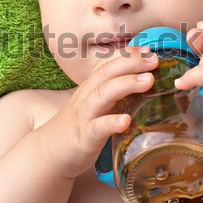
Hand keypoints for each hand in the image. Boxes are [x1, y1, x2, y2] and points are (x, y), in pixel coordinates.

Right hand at [40, 47, 157, 177]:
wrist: (48, 153)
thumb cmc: (77, 128)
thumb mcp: (92, 105)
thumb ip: (110, 94)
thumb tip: (138, 85)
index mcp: (90, 89)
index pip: (107, 64)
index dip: (127, 55)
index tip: (148, 50)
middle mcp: (87, 97)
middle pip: (106, 72)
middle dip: (131, 62)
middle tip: (154, 59)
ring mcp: (85, 116)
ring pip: (103, 94)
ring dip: (126, 84)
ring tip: (148, 80)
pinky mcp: (84, 137)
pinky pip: (97, 127)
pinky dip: (111, 122)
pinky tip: (126, 120)